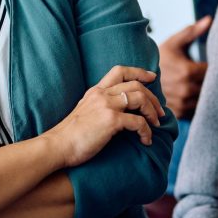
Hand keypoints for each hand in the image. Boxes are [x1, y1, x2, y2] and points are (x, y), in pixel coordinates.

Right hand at [43, 65, 162, 167]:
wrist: (57, 146)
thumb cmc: (69, 135)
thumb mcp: (84, 112)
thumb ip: (98, 106)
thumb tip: (115, 112)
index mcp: (95, 91)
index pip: (120, 71)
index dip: (139, 72)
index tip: (152, 77)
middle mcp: (101, 94)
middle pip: (136, 85)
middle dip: (152, 98)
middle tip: (160, 112)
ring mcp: (106, 106)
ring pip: (140, 98)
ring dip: (153, 112)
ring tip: (156, 125)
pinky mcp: (110, 121)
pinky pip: (138, 122)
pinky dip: (146, 131)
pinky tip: (146, 140)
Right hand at [159, 16, 211, 118]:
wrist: (138, 78)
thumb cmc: (159, 59)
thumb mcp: (174, 43)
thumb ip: (193, 32)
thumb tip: (210, 19)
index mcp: (187, 71)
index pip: (213, 72)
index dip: (216, 67)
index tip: (214, 63)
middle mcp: (186, 89)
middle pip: (212, 86)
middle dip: (213, 80)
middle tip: (208, 74)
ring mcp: (183, 103)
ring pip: (206, 98)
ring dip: (206, 92)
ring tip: (199, 84)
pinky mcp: (180, 112)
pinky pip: (198, 109)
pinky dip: (198, 102)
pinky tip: (193, 94)